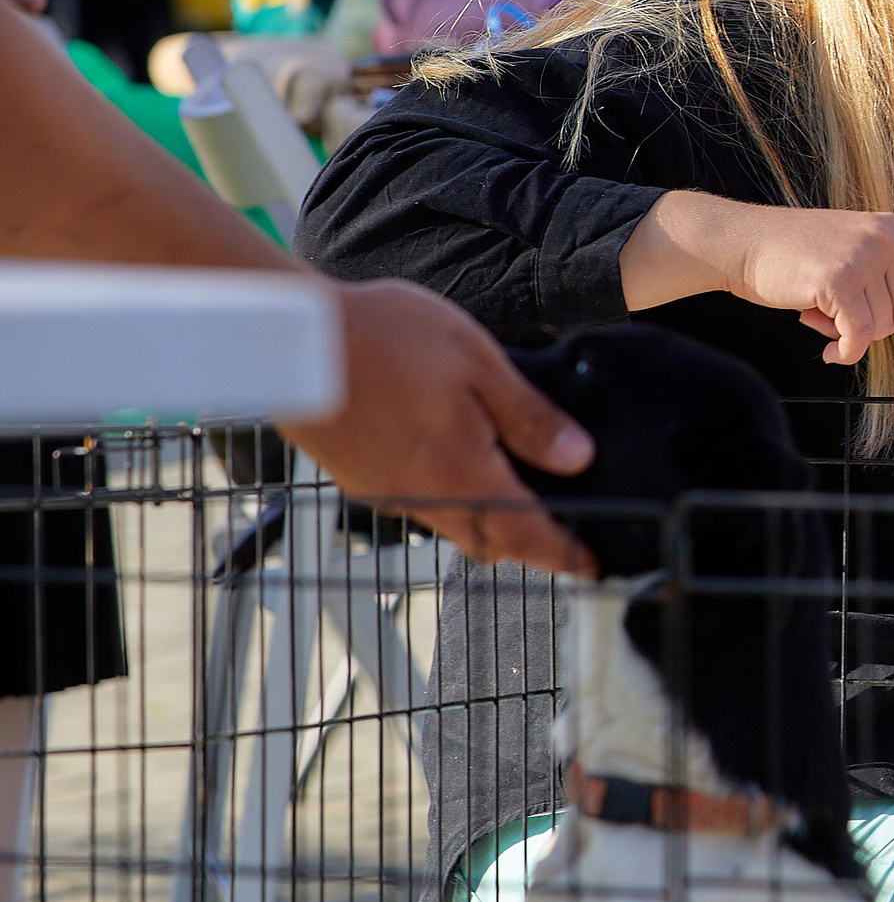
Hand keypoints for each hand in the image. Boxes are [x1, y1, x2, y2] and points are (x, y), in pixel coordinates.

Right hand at [278, 279, 598, 571]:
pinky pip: (417, 505)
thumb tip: (577, 457)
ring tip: (510, 483)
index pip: (528, 535)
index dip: (566, 553)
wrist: (294, 339)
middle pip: (490, 540)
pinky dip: (445, 496)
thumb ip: (530, 418)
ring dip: (485, 516)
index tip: (591, 563)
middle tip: (559, 523)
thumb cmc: (385, 340)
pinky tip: (451, 458)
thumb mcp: (479, 364)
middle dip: (527, 540)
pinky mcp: (360, 480)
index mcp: (464, 474)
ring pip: (451, 524)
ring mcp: (387, 492)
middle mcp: (424, 496)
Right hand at [623, 191, 893, 373]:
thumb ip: (892, 291)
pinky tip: (826, 349)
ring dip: (852, 335)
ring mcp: (864, 255)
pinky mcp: (839, 278)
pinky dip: (845, 351)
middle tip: (836, 317)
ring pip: (884, 326)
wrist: (741, 243)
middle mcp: (886, 237)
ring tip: (819, 314)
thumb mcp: (853, 265)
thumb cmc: (795, 260)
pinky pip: (860, 337)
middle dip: (878, 328)